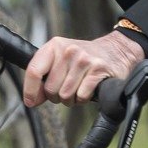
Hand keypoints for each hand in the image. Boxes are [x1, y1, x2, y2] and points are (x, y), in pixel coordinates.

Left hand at [25, 29, 143, 108]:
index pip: (33, 71)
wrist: (117, 50)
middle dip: (56, 96)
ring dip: (71, 99)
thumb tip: (32, 100)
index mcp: (55, 46)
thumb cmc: (85, 57)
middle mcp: (68, 50)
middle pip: (50, 89)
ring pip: (65, 95)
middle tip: (66, 90)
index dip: (30, 90)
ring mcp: (84, 60)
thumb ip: (44, 75)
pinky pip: (81, 96)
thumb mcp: (61, 58)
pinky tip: (88, 89)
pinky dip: (83, 98)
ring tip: (78, 89)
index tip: (31, 101)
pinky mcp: (98, 70)